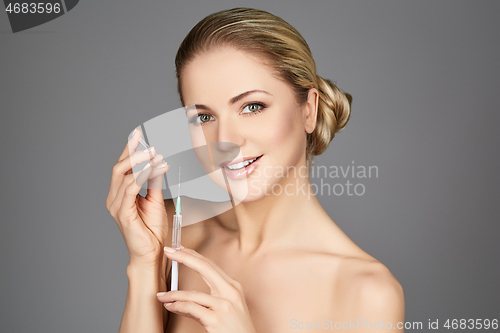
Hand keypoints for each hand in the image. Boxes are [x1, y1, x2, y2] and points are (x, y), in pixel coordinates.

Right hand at [106, 128, 169, 266]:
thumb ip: (153, 182)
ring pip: (124, 175)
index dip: (129, 149)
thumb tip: (157, 163)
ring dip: (141, 162)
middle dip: (131, 151)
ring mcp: (116, 205)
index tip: (138, 134)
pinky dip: (142, 175)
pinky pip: (131, 189)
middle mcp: (114, 198)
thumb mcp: (155, 200)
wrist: (151, 253)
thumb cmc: (152, 230)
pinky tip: (153, 167)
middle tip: (144, 138)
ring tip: (155, 154)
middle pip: (119, 168)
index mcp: (120, 194)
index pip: (123, 167)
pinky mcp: (122, 213)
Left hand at [157, 247, 256, 332]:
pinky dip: (177, 307)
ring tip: (161, 296)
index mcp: (233, 287)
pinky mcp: (216, 319)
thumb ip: (205, 302)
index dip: (193, 255)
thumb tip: (180, 300)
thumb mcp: (225, 310)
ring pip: (192, 294)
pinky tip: (170, 307)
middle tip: (168, 251)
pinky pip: (191, 309)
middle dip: (184, 257)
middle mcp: (230, 292)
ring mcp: (224, 305)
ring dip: (173, 294)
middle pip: (204, 267)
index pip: (210, 265)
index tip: (180, 249)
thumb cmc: (236, 330)